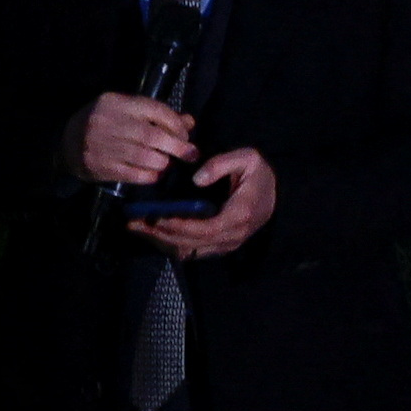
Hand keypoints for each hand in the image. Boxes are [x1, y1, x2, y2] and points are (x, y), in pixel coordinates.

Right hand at [73, 91, 196, 190]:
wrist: (67, 143)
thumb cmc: (104, 123)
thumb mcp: (125, 110)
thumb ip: (156, 114)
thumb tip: (189, 122)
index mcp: (116, 103)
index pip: (155, 110)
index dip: (176, 124)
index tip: (186, 135)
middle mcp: (109, 123)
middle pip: (152, 135)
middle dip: (177, 146)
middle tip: (190, 154)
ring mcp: (104, 146)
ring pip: (146, 157)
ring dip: (163, 162)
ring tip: (166, 162)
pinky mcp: (102, 167)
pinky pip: (135, 175)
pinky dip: (151, 175)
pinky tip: (154, 173)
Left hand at [143, 149, 274, 258]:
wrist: (275, 195)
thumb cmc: (259, 176)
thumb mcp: (248, 159)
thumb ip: (221, 164)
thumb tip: (196, 179)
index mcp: (239, 214)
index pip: (205, 228)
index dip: (179, 226)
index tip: (156, 217)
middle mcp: (232, 235)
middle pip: (191, 242)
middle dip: (160, 234)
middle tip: (134, 222)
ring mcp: (226, 245)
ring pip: (189, 250)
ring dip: (161, 241)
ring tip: (138, 228)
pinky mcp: (220, 247)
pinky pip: (192, 251)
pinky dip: (170, 244)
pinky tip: (153, 234)